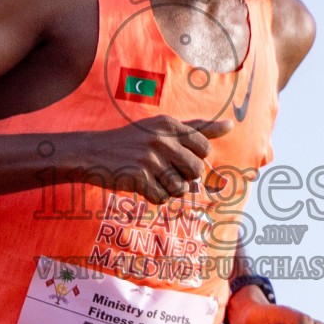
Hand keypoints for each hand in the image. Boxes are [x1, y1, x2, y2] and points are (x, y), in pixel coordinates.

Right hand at [68, 117, 232, 203]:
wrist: (91, 152)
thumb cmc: (131, 142)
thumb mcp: (161, 128)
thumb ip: (197, 128)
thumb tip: (231, 126)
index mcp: (169, 124)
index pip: (205, 148)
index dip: (193, 158)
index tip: (175, 156)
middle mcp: (161, 138)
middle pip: (196, 171)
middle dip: (183, 176)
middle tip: (161, 169)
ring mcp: (149, 158)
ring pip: (180, 188)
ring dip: (167, 189)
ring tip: (150, 177)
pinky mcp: (139, 177)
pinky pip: (161, 199)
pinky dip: (152, 197)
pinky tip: (139, 185)